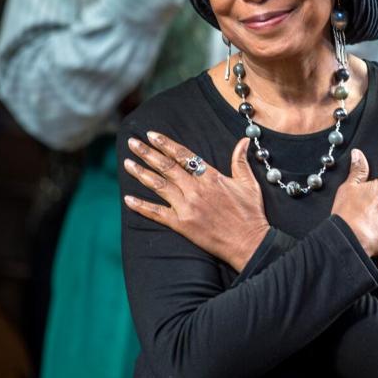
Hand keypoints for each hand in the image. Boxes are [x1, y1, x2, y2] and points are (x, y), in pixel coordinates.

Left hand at [123, 133, 269, 271]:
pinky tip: (127, 199)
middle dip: (147, 153)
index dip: (166, 144)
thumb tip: (244, 140)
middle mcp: (196, 189)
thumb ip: (241, 160)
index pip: (184, 155)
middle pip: (166, 167)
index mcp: (211, 177)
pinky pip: (157, 213)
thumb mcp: (249, 183)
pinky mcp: (182, 224)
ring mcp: (187, 207)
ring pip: (159, 186)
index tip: (152, 135)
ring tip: (127, 163)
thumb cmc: (251, 214)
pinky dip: (141, 206)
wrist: (249, 242)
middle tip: (132, 143)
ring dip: (141, 173)